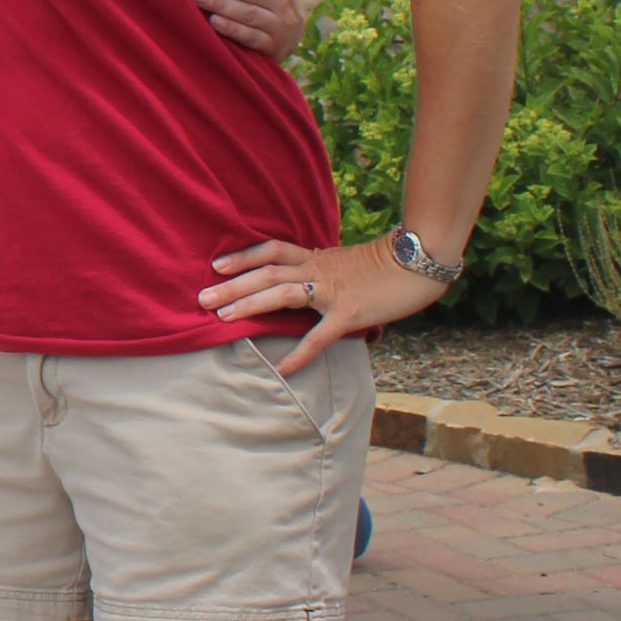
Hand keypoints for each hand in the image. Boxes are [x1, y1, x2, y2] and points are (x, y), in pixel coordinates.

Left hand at [203, 235, 444, 373]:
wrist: (419, 261)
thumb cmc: (387, 265)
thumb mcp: (347, 262)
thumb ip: (324, 271)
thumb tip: (307, 284)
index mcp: (317, 257)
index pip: (272, 251)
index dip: (243, 256)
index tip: (216, 264)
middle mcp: (318, 269)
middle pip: (266, 273)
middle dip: (232, 285)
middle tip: (201, 297)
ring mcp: (333, 290)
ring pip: (282, 293)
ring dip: (249, 305)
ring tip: (222, 318)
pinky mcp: (351, 312)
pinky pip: (320, 335)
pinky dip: (300, 353)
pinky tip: (283, 369)